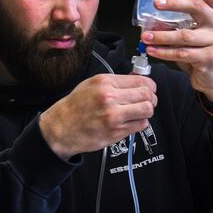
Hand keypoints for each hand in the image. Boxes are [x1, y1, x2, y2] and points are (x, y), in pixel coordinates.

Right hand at [39, 74, 156, 159]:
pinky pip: (140, 125)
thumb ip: (116, 82)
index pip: (140, 80)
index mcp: (104, 82)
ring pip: (147, 110)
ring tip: (139, 112)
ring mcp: (113, 116)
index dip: (150, 86)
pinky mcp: (116, 132)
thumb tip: (138, 80)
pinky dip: (140, 123)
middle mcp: (109, 98)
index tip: (149, 89)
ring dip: (147, 111)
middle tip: (148, 101)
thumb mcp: (92, 84)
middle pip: (147, 95)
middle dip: (151, 98)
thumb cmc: (76, 106)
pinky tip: (131, 122)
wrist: (62, 127)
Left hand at [140, 0, 212, 101]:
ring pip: (184, 35)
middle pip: (198, 7)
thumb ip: (178, 25)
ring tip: (145, 36)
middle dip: (175, 4)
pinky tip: (152, 50)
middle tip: (156, 4)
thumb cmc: (202, 52)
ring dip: (161, 36)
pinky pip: (182, 53)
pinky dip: (164, 52)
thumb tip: (152, 20)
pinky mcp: (209, 58)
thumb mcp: (194, 34)